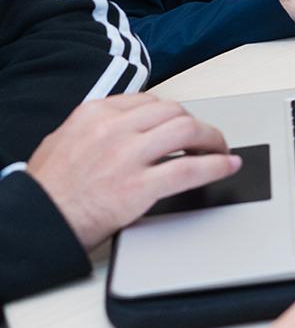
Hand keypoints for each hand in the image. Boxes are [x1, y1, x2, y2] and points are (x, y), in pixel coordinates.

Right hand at [25, 95, 239, 250]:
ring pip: (187, 130)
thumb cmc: (47, 190)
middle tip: (206, 138)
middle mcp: (113, 129)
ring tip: (219, 150)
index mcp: (94, 114)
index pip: (150, 101)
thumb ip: (96, 127)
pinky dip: (215, 166)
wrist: (34, 225)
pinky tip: (226, 166)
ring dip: (211, 139)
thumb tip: (127, 124)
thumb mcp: (63, 141)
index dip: (173, 114)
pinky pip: (189, 169)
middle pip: (174, 112)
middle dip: (196, 124)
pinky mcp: (138, 187)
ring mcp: (127, 156)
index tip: (183, 123)